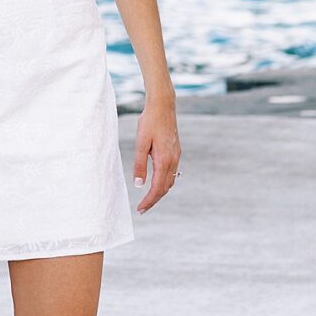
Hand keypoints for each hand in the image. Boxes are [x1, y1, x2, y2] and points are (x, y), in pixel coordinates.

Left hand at [133, 96, 180, 214]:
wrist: (163, 105)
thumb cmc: (149, 122)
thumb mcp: (141, 142)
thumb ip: (140, 164)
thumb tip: (139, 185)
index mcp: (164, 160)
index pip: (157, 188)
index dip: (149, 201)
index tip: (140, 210)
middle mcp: (173, 160)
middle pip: (165, 188)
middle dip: (154, 200)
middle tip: (142, 209)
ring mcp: (176, 156)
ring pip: (170, 181)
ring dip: (160, 191)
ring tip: (148, 198)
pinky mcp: (176, 151)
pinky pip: (172, 172)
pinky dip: (164, 182)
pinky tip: (156, 181)